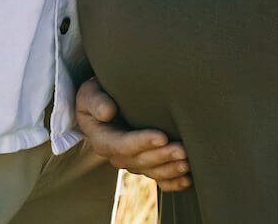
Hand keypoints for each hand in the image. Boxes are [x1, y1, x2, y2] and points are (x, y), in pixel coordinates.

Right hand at [75, 77, 190, 192]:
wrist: (99, 106)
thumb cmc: (95, 97)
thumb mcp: (89, 95)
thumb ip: (96, 102)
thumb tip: (107, 112)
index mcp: (103, 140)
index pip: (123, 145)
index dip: (143, 142)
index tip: (162, 137)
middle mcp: (117, 156)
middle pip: (141, 160)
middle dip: (162, 157)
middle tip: (183, 151)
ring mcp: (131, 162)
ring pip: (151, 171)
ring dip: (170, 169)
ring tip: (188, 163)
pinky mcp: (143, 163)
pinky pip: (157, 178)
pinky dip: (172, 182)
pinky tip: (187, 180)